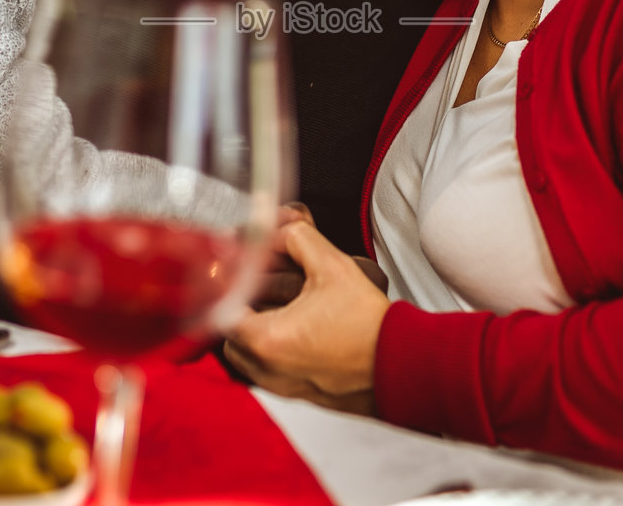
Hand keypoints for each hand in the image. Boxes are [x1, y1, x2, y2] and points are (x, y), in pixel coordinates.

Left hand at [225, 219, 389, 410]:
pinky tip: (291, 332)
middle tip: (255, 290)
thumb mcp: (334, 267)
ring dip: (251, 334)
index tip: (240, 275)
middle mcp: (268, 369)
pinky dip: (269, 353)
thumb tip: (280, 228)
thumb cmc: (369, 324)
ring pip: (244, 358)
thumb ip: (299, 238)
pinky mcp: (296, 395)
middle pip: (228, 336)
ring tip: (273, 311)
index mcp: (268, 339)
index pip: (222, 310)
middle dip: (238, 310)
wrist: (400, 363)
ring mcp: (281, 386)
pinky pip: (265, 373)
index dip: (229, 287)